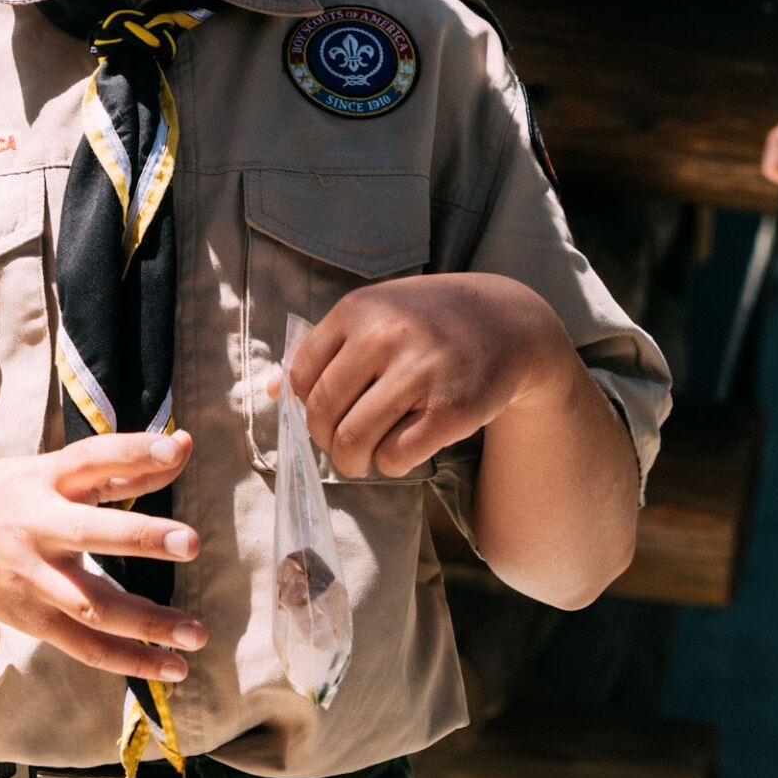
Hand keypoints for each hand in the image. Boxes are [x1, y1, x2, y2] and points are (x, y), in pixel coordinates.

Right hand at [0, 432, 205, 680]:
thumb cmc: (5, 495)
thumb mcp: (50, 470)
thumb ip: (119, 465)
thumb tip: (183, 446)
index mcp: (44, 479)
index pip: (91, 458)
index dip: (132, 451)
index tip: (176, 446)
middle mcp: (37, 527)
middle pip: (90, 533)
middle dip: (141, 538)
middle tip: (191, 542)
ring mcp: (33, 578)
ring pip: (92, 605)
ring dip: (147, 623)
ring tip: (197, 634)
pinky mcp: (33, 619)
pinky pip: (85, 646)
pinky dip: (129, 660)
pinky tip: (172, 668)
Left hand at [282, 273, 578, 480]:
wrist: (510, 322)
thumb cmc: (430, 322)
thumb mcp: (376, 314)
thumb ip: (324, 349)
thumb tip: (266, 392)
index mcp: (358, 310)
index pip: (302, 376)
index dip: (306, 406)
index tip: (326, 414)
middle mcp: (385, 336)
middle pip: (324, 413)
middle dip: (325, 442)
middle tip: (341, 447)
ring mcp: (420, 372)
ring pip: (355, 441)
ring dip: (352, 462)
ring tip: (364, 459)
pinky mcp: (452, 408)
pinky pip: (397, 456)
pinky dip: (390, 466)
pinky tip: (400, 454)